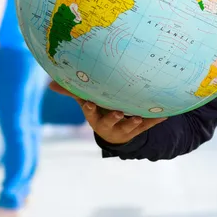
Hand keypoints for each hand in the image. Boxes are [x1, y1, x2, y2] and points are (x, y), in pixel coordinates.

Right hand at [49, 81, 166, 144]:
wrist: (115, 134)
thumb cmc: (99, 111)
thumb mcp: (86, 101)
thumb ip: (73, 91)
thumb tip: (50, 82)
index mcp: (95, 116)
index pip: (90, 112)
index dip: (90, 108)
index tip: (90, 103)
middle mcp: (108, 124)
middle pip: (110, 121)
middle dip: (113, 117)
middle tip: (118, 112)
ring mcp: (124, 128)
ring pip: (129, 126)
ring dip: (134, 122)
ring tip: (138, 117)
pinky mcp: (138, 129)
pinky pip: (148, 125)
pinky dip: (156, 120)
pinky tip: (165, 114)